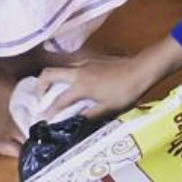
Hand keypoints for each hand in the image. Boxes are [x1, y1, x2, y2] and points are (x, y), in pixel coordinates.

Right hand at [37, 54, 158, 119]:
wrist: (141, 69)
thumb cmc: (126, 90)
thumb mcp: (108, 108)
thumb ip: (88, 115)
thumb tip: (73, 123)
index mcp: (81, 85)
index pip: (59, 100)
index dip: (50, 112)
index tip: (45, 120)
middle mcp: (78, 71)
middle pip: (49, 74)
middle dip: (39, 86)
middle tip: (39, 100)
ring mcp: (84, 62)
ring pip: (59, 67)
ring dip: (51, 78)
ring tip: (51, 91)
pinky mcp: (91, 59)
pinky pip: (71, 64)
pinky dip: (65, 73)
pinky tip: (72, 82)